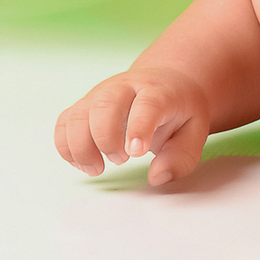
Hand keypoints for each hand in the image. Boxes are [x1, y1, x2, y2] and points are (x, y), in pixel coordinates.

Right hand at [55, 66, 210, 187]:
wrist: (165, 82)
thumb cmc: (179, 111)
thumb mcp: (195, 130)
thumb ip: (181, 156)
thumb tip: (157, 177)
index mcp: (158, 91)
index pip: (147, 104)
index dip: (139, 127)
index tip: (135, 152)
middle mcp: (125, 87)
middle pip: (104, 104)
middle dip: (106, 138)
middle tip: (121, 160)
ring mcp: (100, 94)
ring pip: (78, 114)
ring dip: (81, 147)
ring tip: (97, 169)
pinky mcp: (84, 105)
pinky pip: (64, 123)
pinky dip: (66, 146)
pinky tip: (83, 163)